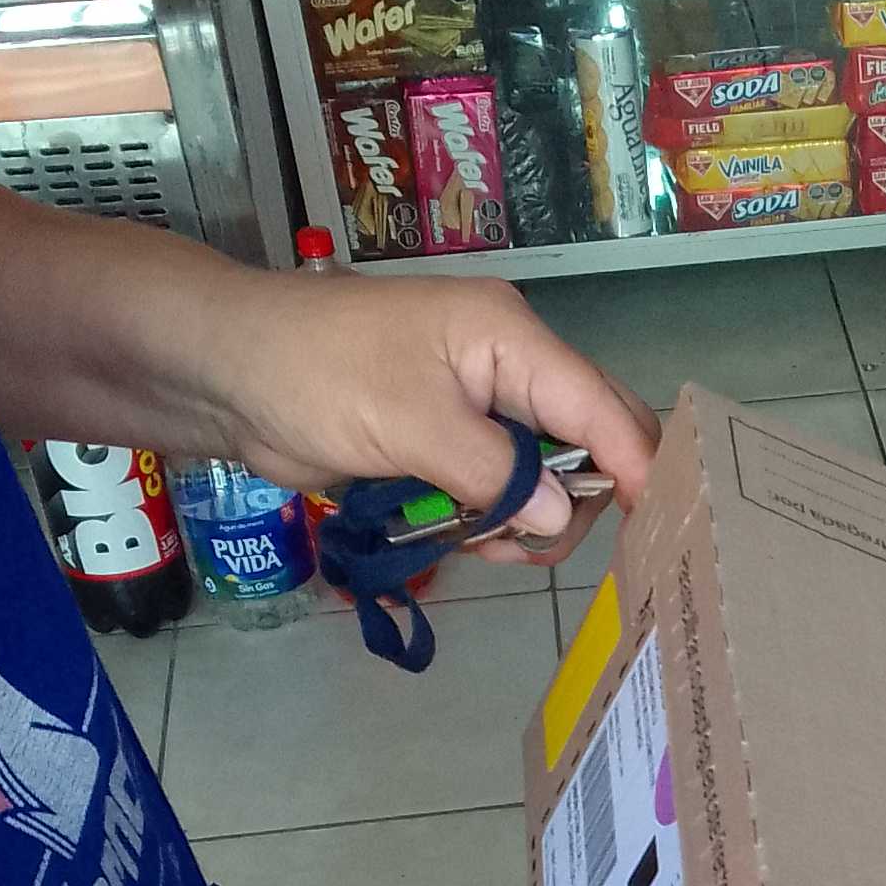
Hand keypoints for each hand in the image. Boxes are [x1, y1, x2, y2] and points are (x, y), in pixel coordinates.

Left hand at [214, 269, 659, 564]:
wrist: (229, 372)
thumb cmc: (318, 374)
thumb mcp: (411, 423)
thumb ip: (494, 473)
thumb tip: (556, 518)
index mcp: (511, 339)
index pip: (601, 407)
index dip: (634, 467)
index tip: (656, 528)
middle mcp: (509, 369)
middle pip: (589, 443)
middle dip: (576, 503)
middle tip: (534, 547)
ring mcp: (480, 408)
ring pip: (548, 478)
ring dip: (527, 522)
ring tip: (483, 543)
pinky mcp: (449, 443)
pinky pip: (502, 492)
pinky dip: (493, 522)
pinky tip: (467, 538)